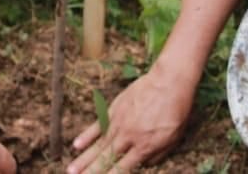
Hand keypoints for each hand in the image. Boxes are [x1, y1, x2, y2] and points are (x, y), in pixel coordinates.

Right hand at [68, 67, 192, 172]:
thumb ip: (157, 154)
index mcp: (144, 146)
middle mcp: (128, 137)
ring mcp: (119, 122)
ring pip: (98, 145)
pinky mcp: (114, 109)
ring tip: (71, 170)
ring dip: (84, 159)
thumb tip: (144, 165)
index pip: (123, 168)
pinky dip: (87, 136)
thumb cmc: (176, 111)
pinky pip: (98, 125)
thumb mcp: (174, 138)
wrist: (169, 82)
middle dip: (90, 171)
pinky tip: (76, 145)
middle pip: (106, 159)